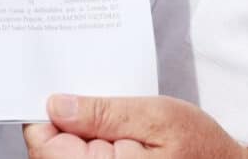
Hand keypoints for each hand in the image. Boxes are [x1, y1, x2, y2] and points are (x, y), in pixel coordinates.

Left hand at [24, 94, 247, 158]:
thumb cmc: (201, 148)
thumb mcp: (156, 116)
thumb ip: (104, 113)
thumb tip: (57, 106)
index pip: (45, 147)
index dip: (48, 118)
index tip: (59, 96)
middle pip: (52, 154)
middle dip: (65, 127)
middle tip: (92, 104)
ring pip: (67, 158)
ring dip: (79, 138)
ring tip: (112, 123)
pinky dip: (93, 147)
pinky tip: (115, 137)